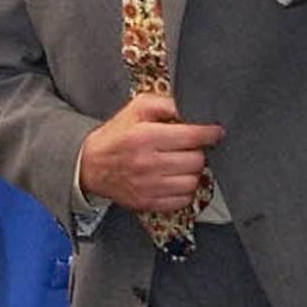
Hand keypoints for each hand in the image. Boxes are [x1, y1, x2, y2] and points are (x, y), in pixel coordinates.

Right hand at [80, 93, 223, 212]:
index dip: (210, 133)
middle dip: (198, 151)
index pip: (193, 136)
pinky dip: (185, 190)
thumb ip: (166, 103)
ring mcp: (148, 187)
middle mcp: (147, 164)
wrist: (91, 165)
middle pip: (196, 160)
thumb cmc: (117, 136)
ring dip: (193, 172)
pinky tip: (175, 179)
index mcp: (145, 137)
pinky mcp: (148, 203)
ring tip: (182, 163)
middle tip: (191, 147)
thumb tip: (193, 107)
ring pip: (193, 182)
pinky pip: (183, 200)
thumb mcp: (137, 108)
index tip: (215, 132)